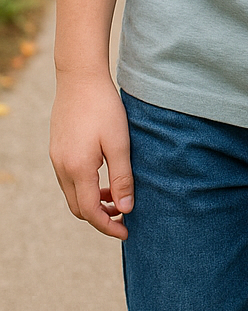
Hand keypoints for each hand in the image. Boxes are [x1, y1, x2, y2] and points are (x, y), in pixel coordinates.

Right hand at [50, 73, 133, 239]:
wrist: (80, 78)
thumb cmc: (104, 107)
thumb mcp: (120, 143)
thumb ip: (122, 177)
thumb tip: (126, 208)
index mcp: (78, 168)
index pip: (90, 212)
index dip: (108, 226)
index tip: (127, 232)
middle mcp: (62, 167)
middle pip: (78, 208)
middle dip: (100, 218)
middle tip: (125, 217)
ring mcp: (56, 159)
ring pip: (73, 194)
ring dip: (93, 203)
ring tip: (118, 198)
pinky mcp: (57, 150)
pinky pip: (69, 180)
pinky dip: (86, 188)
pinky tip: (104, 178)